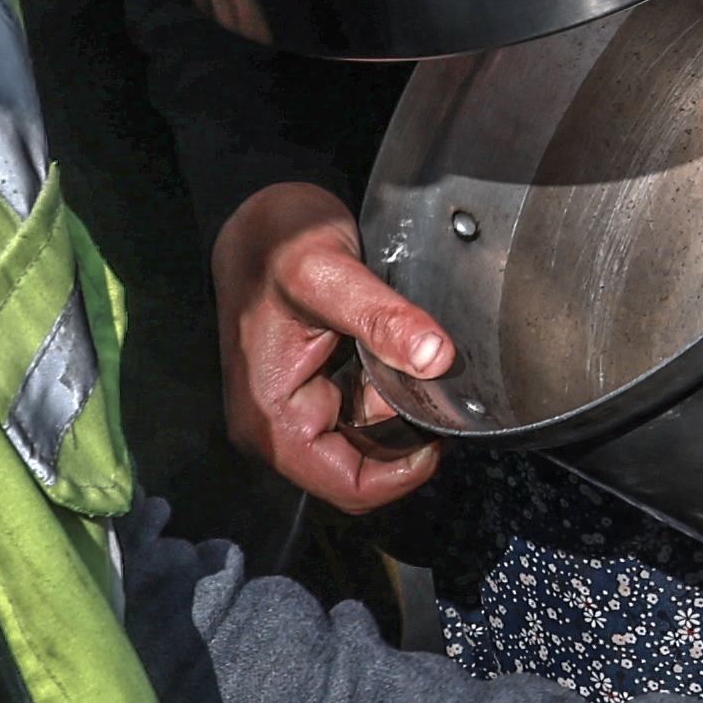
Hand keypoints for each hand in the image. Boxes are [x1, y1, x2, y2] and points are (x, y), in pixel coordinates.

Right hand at [210, 181, 451, 517]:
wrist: (260, 216)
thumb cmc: (279, 241)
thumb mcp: (332, 274)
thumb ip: (383, 319)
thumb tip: (436, 358)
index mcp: (271, 418)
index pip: (347, 486)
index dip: (402, 473)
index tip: (442, 433)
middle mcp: (276, 428)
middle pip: (362, 471)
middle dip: (404, 436)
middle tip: (430, 383)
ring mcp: (294, 414)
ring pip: (369, 443)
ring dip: (400, 411)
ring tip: (409, 356)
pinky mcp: (312, 395)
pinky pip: (365, 416)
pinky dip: (391, 393)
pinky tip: (397, 354)